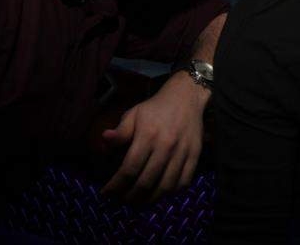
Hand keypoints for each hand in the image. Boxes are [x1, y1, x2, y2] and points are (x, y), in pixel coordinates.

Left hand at [100, 72, 206, 202]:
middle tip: (122, 200)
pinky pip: (184, 181)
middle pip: (146, 182)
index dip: (116, 185)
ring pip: (165, 186)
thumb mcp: (134, 114)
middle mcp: (166, 146)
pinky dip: (171, 192)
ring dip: (150, 199)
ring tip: (139, 202)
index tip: (107, 193)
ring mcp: (182, 152)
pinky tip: (161, 192)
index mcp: (148, 135)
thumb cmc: (156, 107)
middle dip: (130, 197)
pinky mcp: (195, 155)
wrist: (187, 96)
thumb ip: (120, 131)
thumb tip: (104, 140)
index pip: (129, 169)